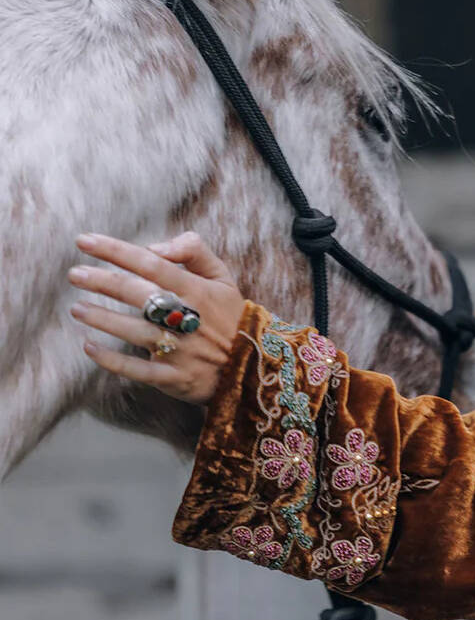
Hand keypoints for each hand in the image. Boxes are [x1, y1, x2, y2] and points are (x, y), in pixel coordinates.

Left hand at [68, 232, 246, 404]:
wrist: (254, 367)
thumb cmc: (230, 317)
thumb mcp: (223, 277)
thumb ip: (193, 251)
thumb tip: (155, 247)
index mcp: (197, 291)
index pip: (151, 264)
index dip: (116, 251)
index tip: (85, 241)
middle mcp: (186, 318)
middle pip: (137, 295)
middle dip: (101, 281)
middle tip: (75, 275)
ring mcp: (180, 350)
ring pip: (134, 331)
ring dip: (102, 318)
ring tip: (77, 308)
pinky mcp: (174, 378)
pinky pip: (138, 370)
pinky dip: (111, 360)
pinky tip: (90, 347)